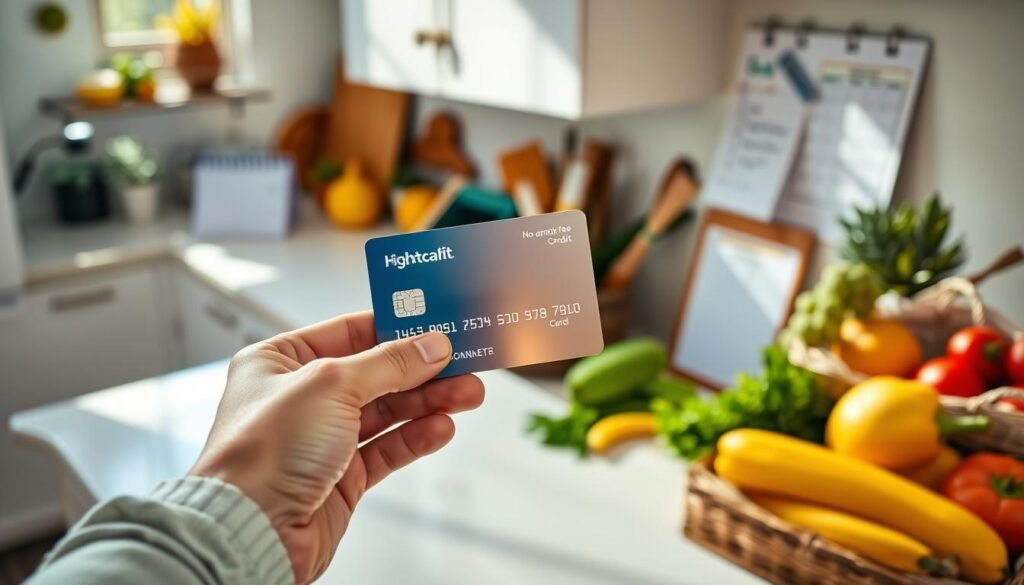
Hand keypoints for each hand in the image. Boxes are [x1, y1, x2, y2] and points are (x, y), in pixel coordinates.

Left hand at [189, 311, 484, 583]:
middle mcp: (300, 398)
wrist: (251, 531)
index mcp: (280, 361)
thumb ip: (388, 363)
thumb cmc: (259, 455)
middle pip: (376, 373)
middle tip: (462, 362)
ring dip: (428, 402)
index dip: (395, 328)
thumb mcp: (330, 386)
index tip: (434, 325)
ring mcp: (321, 438)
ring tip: (466, 394)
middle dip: (422, 369)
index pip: (349, 331)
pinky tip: (440, 427)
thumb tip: (428, 346)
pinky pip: (387, 448)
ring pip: (387, 412)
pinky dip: (416, 437)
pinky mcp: (340, 477)